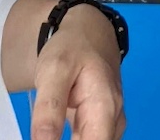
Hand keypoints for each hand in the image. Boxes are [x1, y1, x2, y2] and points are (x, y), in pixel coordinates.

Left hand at [31, 4, 125, 139]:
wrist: (87, 31)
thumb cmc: (72, 47)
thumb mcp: (53, 72)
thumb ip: (49, 110)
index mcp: (105, 107)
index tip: (47, 139)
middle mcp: (114, 118)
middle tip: (46, 129)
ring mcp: (110, 121)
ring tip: (50, 124)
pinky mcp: (102, 122)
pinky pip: (90, 139)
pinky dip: (74, 139)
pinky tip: (55, 132)